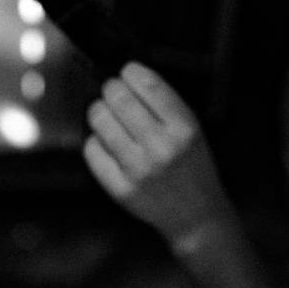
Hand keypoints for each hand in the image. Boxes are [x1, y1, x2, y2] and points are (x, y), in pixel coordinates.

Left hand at [82, 62, 232, 242]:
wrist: (196, 216)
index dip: (130, 71)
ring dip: (99, 110)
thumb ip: (165, 103)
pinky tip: (107, 142)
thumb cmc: (193, 166)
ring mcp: (138, 169)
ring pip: (99, 120)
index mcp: (184, 128)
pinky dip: (96, 140)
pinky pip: (92, 149)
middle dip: (111, 88)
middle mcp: (161, 147)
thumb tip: (127, 75)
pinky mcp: (119, 188)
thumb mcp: (193, 130)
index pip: (148, 85)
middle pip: (118, 98)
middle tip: (112, 91)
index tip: (126, 72)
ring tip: (106, 114)